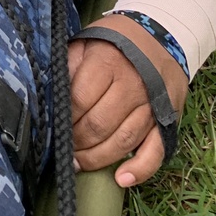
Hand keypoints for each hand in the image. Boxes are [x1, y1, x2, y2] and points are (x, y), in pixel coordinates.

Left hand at [68, 15, 187, 185]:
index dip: (64, 117)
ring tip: (78, 163)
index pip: (79, 99)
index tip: (53, 126)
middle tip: (63, 148)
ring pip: (123, 142)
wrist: (160, 36)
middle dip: (77, 142)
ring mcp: (152, 106)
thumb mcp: (86, 42)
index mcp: (107, 63)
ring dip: (98, 159)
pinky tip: (121, 179)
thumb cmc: (114, 42)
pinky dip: (139, 170)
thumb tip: (48, 93)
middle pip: (99, 124)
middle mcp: (132, 86)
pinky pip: (155, 151)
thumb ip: (68, 65)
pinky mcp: (167, 121)